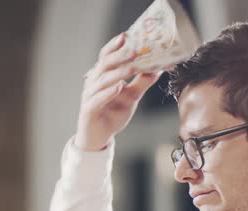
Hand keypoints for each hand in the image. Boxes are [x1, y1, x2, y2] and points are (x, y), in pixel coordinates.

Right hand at [75, 32, 162, 150]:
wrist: (98, 137)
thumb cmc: (111, 114)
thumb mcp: (131, 97)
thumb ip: (142, 83)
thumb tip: (158, 69)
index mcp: (102, 76)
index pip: (106, 56)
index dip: (115, 45)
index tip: (127, 35)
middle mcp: (93, 83)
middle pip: (104, 64)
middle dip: (119, 55)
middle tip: (134, 49)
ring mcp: (89, 96)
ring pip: (102, 80)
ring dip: (117, 72)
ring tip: (131, 67)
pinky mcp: (88, 110)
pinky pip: (98, 99)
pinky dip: (108, 92)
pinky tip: (118, 87)